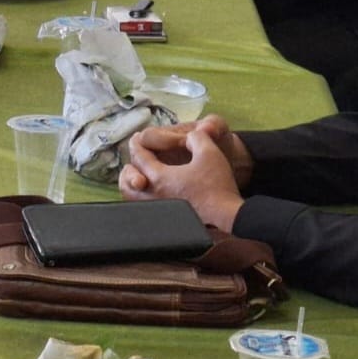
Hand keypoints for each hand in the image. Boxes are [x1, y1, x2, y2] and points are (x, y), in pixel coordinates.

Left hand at [118, 121, 248, 231]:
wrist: (229, 216)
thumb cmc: (218, 185)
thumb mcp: (209, 152)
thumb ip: (196, 137)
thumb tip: (188, 136)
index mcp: (160, 177)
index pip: (139, 156)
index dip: (137, 144)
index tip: (136, 138)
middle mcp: (154, 196)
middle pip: (128, 181)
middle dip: (129, 168)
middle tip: (135, 161)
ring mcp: (159, 211)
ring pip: (133, 199)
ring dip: (134, 185)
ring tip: (141, 178)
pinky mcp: (167, 222)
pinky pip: (145, 209)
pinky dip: (143, 199)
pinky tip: (155, 194)